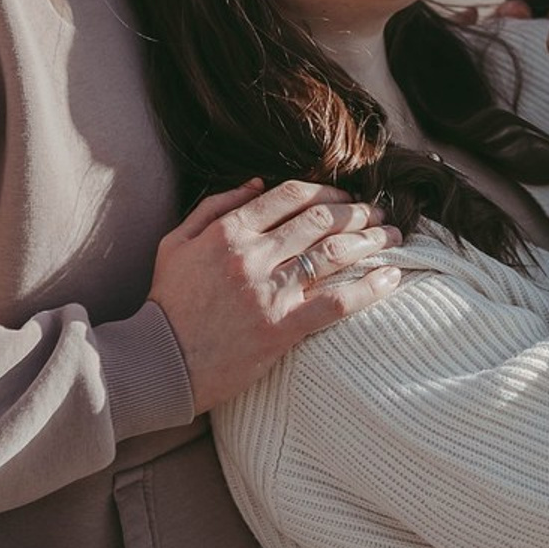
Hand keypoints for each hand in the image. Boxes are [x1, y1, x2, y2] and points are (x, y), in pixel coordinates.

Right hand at [148, 179, 402, 413]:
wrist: (155, 366)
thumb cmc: (165, 304)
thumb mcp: (176, 243)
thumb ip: (215, 206)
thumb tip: (257, 181)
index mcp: (229, 231)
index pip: (290, 196)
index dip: (326, 191)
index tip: (345, 196)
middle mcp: (253, 255)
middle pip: (321, 220)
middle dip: (358, 211)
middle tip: (380, 211)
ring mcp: (268, 292)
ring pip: (333, 254)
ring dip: (370, 240)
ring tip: (393, 236)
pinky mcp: (281, 329)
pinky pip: (335, 302)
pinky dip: (368, 288)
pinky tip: (390, 278)